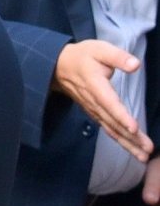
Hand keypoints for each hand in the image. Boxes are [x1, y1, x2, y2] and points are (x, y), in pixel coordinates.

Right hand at [53, 40, 152, 159]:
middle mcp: (93, 102)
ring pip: (110, 129)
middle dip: (130, 138)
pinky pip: (107, 129)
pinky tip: (131, 148)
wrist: (58, 66)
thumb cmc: (82, 56)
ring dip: (127, 143)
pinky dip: (119, 140)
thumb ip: (118, 57)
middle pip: (112, 122)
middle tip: (147, 150)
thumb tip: (135, 65)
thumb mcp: (99, 49)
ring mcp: (93, 110)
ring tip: (143, 156)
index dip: (121, 116)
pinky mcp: (94, 113)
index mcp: (95, 85)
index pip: (109, 103)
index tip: (134, 128)